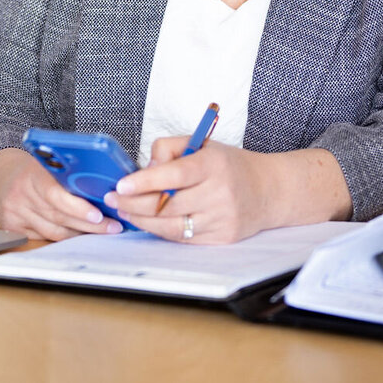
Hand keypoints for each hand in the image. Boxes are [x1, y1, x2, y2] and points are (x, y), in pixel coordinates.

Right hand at [0, 147, 123, 240]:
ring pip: (54, 231)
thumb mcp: (49, 162)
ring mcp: (15, 214)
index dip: (78, 208)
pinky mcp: (12, 228)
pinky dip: (65, 237)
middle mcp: (20, 195)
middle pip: (59, 217)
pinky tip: (81, 234)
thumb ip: (69, 172)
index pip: (56, 195)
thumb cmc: (34, 168)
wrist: (1, 175)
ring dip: (81, 233)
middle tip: (113, 226)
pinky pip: (44, 238)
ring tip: (104, 231)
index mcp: (32, 174)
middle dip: (90, 224)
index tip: (99, 215)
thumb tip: (104, 185)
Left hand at [104, 138, 269, 244]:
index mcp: (214, 164)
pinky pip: (182, 238)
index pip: (175, 174)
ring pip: (171, 226)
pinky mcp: (221, 238)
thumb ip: (170, 148)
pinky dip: (160, 230)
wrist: (268, 190)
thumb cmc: (230, 165)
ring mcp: (221, 219)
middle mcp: (219, 192)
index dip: (145, 181)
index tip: (122, 184)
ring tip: (125, 210)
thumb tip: (145, 168)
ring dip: (142, 220)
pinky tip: (147, 221)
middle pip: (167, 204)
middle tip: (114, 198)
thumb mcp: (203, 144)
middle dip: (134, 203)